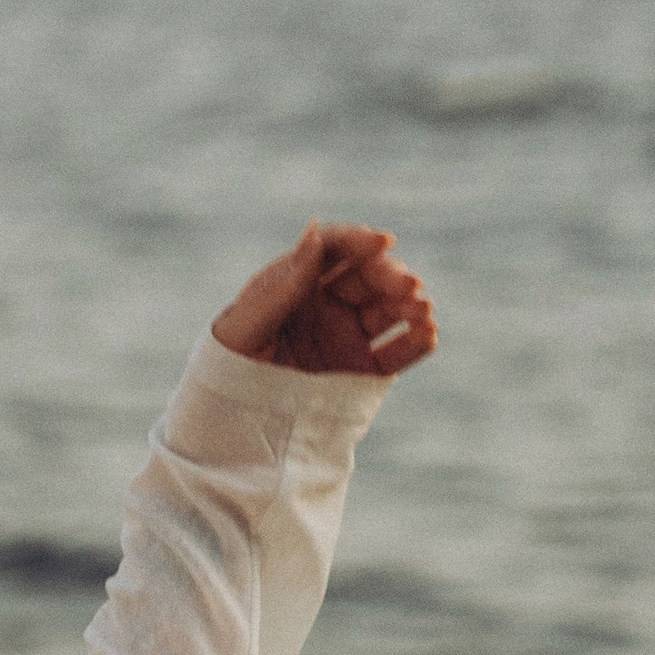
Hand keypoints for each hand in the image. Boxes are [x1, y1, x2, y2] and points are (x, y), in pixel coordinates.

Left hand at [212, 219, 436, 376]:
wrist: (231, 418)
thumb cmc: (227, 362)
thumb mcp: (247, 323)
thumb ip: (283, 285)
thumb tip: (314, 236)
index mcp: (296, 281)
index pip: (332, 249)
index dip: (358, 240)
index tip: (382, 241)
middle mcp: (326, 303)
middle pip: (368, 277)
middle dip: (393, 276)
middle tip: (410, 285)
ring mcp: (346, 335)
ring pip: (389, 311)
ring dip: (411, 306)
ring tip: (423, 310)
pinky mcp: (361, 370)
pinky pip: (396, 352)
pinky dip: (415, 342)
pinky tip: (427, 335)